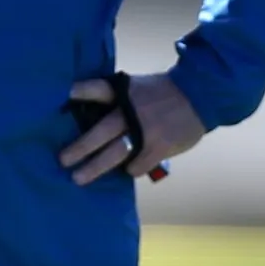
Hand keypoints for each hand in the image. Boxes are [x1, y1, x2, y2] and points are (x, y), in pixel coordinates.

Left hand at [61, 73, 206, 184]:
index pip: (98, 89)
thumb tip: (84, 111)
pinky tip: (124, 170)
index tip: (62, 96)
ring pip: (115, 154)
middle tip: (63, 160)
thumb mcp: (138, 87)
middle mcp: (133, 111)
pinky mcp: (159, 148)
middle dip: (80, 147)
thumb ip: (116, 99)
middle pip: (101, 132)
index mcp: (126, 92)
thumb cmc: (163, 93)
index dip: (79, 92)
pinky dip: (129, 169)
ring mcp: (146, 131)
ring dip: (95, 167)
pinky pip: (136, 166)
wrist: (203, 95)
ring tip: (78, 178)